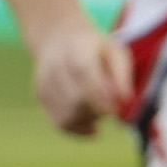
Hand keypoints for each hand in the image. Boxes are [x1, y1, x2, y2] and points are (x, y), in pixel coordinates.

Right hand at [28, 19, 131, 137]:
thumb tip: (126, 101)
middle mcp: (54, 67)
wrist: (58, 38)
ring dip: (89, 121)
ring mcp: (44, 83)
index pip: (84, 75)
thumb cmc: (95, 48)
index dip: (102, 97)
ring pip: (67, 117)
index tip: (117, 109)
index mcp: (76, 50)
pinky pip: (59, 123)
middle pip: (75, 101)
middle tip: (113, 110)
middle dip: (98, 111)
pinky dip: (79, 128)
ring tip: (101, 111)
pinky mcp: (40, 96)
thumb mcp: (115, 51)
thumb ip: (122, 75)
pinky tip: (92, 123)